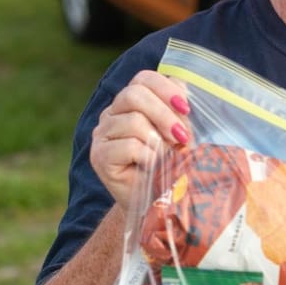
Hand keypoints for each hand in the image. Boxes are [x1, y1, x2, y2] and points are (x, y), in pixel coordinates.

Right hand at [90, 70, 190, 209]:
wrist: (153, 205)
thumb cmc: (168, 166)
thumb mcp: (178, 135)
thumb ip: (178, 110)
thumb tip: (184, 89)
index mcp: (130, 103)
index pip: (143, 79)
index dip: (166, 88)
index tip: (186, 108)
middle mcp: (111, 114)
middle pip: (134, 95)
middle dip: (164, 114)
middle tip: (182, 136)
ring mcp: (101, 135)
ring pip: (133, 121)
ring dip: (159, 140)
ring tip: (168, 157)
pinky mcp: (99, 157)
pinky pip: (128, 146)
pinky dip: (148, 156)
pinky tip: (153, 167)